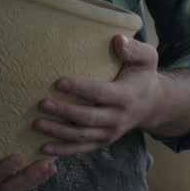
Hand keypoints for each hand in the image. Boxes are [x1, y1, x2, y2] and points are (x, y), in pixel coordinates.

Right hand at [0, 120, 56, 190]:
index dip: (2, 170)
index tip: (19, 157)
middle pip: (5, 188)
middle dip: (28, 179)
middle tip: (48, 165)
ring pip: (12, 187)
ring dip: (33, 179)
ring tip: (51, 166)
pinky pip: (12, 180)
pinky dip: (29, 175)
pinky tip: (43, 161)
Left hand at [34, 34, 161, 156]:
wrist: (152, 105)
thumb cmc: (142, 76)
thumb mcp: (146, 59)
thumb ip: (134, 49)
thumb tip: (118, 40)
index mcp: (126, 96)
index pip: (100, 93)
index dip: (80, 89)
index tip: (59, 82)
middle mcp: (118, 118)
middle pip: (88, 118)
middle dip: (64, 112)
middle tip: (41, 103)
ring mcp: (110, 133)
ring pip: (81, 136)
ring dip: (58, 132)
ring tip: (36, 124)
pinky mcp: (102, 141)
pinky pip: (82, 148)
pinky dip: (63, 150)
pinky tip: (43, 148)